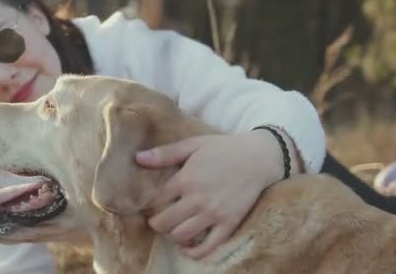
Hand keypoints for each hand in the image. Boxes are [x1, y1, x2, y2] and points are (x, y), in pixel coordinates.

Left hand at [135, 131, 294, 258]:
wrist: (258, 157)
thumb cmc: (223, 148)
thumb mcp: (193, 144)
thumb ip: (165, 153)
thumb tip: (138, 158)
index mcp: (185, 179)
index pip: (156, 200)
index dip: (149, 204)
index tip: (148, 204)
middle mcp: (197, 199)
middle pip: (165, 222)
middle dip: (156, 223)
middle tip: (157, 219)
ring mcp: (213, 214)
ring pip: (182, 236)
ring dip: (171, 236)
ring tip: (172, 229)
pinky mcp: (229, 224)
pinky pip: (208, 246)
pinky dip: (193, 252)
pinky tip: (186, 247)